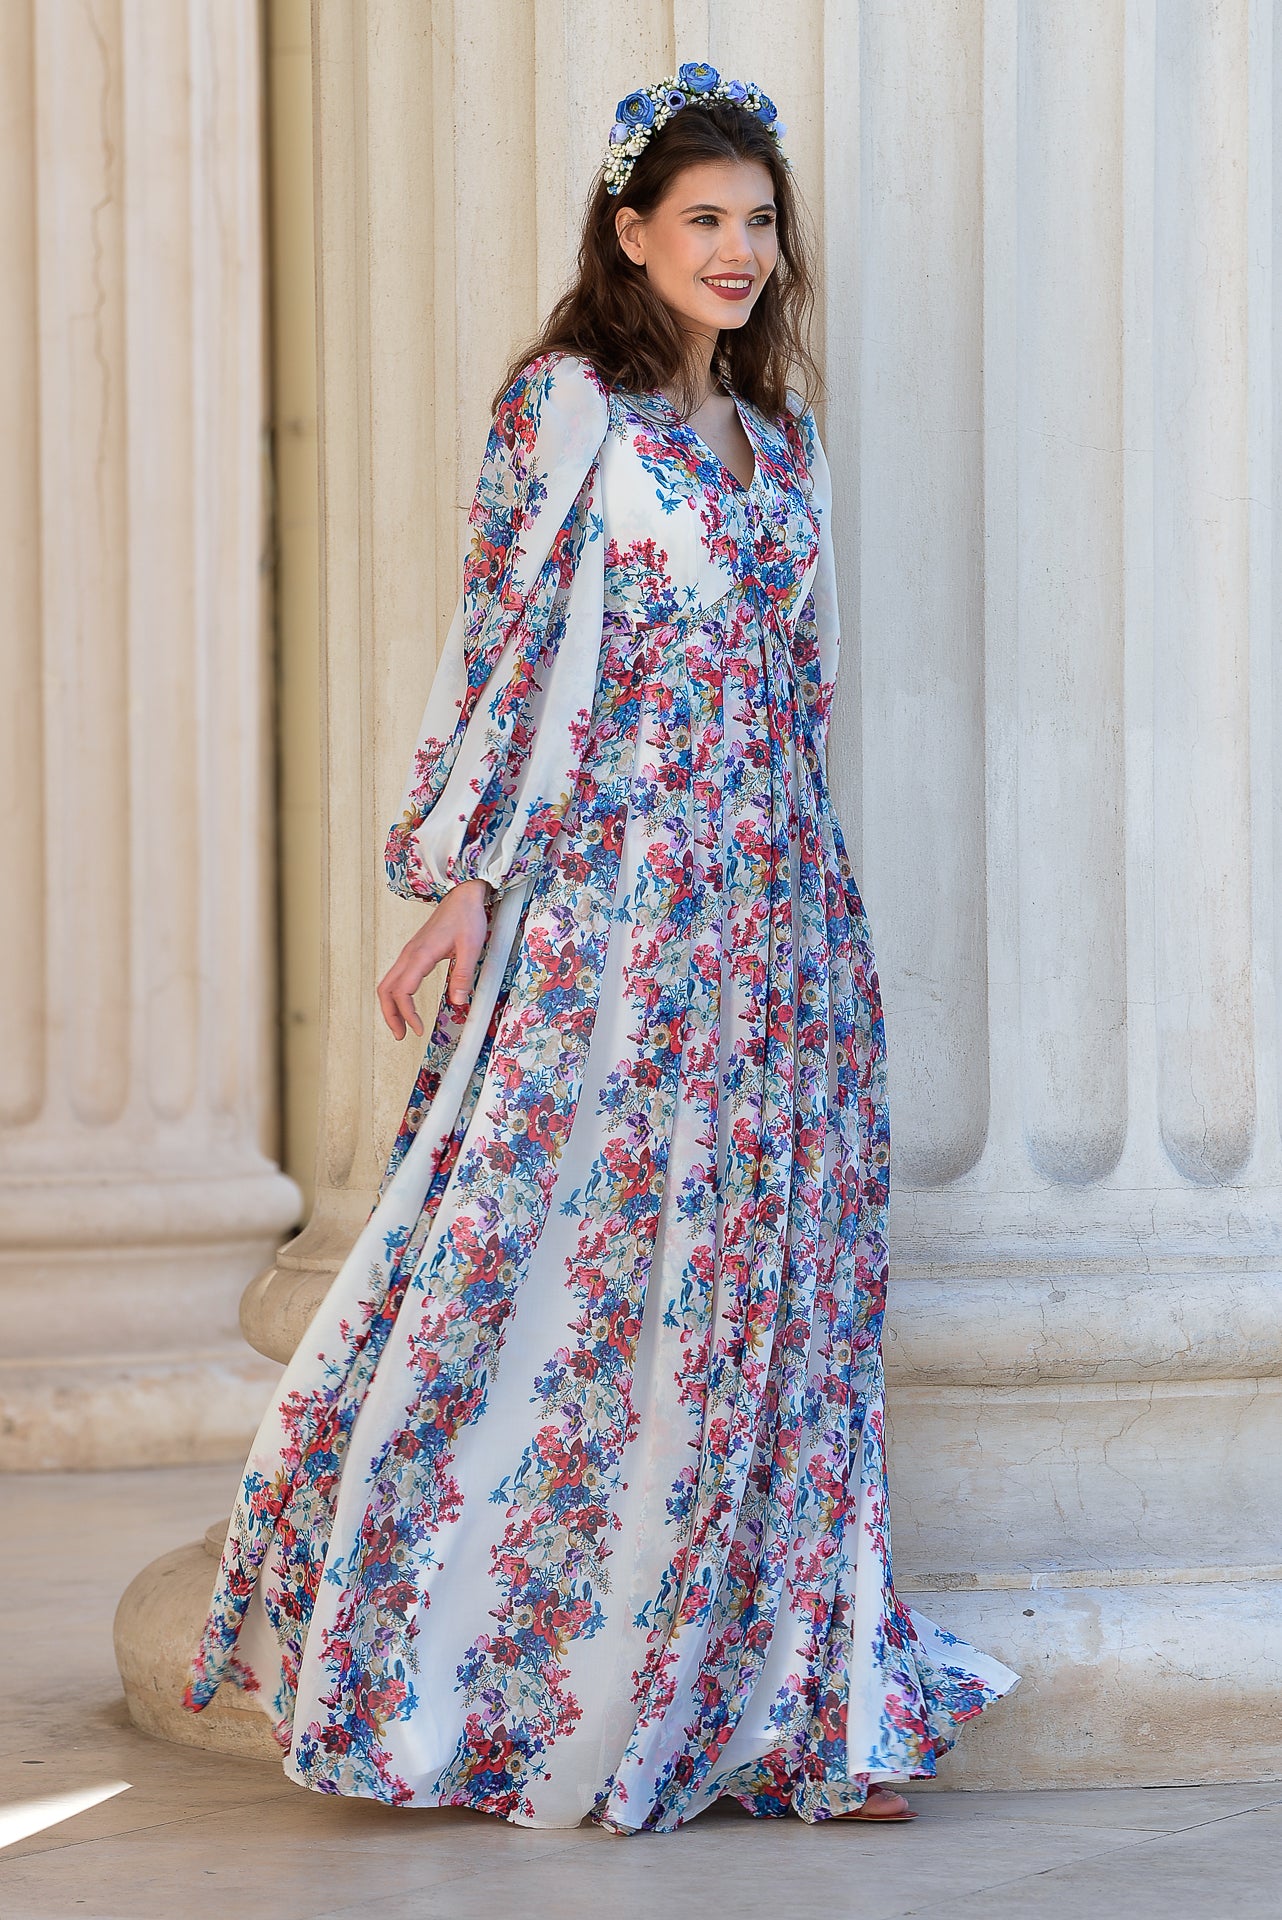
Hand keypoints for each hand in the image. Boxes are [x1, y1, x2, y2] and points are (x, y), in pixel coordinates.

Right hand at [377, 878, 491, 1038]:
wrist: (462, 894)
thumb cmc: (466, 916)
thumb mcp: (471, 946)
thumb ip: (462, 974)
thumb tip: (457, 1001)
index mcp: (421, 954)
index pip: (403, 991)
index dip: (407, 1014)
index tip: (418, 1029)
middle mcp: (409, 954)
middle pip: (386, 989)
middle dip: (390, 1015)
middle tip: (401, 1035)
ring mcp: (409, 952)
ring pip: (388, 983)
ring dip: (390, 1006)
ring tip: (401, 1026)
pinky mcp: (413, 952)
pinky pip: (396, 976)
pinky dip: (395, 994)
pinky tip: (405, 1004)